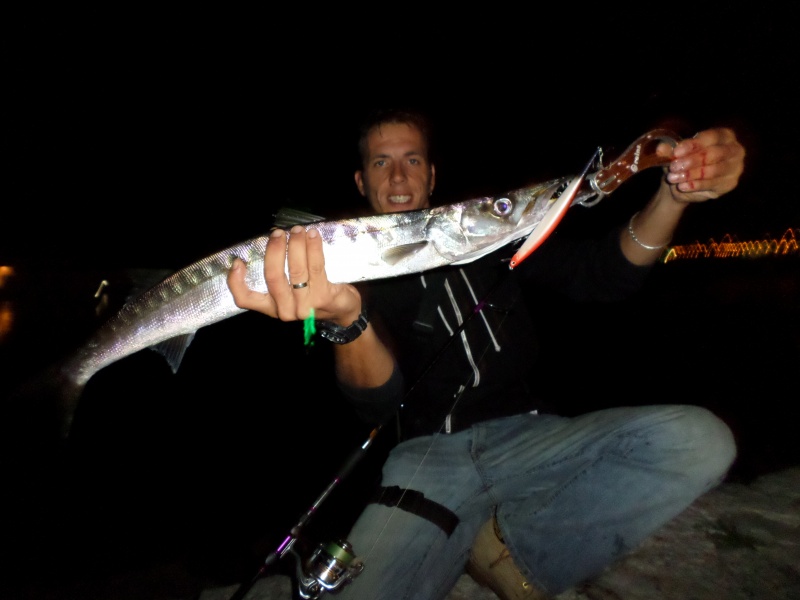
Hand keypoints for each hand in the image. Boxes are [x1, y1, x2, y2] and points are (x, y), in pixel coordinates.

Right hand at [227, 225, 361, 324]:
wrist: (343, 313)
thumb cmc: (314, 297)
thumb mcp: (291, 293)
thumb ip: (279, 275)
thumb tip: (272, 243)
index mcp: (272, 307)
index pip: (245, 299)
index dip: (236, 282)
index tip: (237, 262)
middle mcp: (285, 310)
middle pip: (273, 277)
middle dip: (274, 250)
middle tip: (278, 233)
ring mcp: (305, 306)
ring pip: (296, 270)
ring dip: (296, 245)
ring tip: (298, 230)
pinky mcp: (323, 297)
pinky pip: (315, 267)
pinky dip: (313, 248)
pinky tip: (313, 236)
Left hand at [658, 127, 744, 202]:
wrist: (683, 184)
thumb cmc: (684, 162)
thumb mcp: (676, 154)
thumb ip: (670, 150)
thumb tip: (661, 148)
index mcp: (724, 135)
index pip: (711, 137)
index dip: (693, 145)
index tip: (676, 152)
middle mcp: (734, 150)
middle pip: (713, 154)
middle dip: (691, 161)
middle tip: (674, 166)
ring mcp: (735, 168)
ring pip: (713, 171)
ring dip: (690, 174)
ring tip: (673, 177)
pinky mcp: (729, 184)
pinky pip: (712, 185)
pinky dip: (695, 185)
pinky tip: (682, 186)